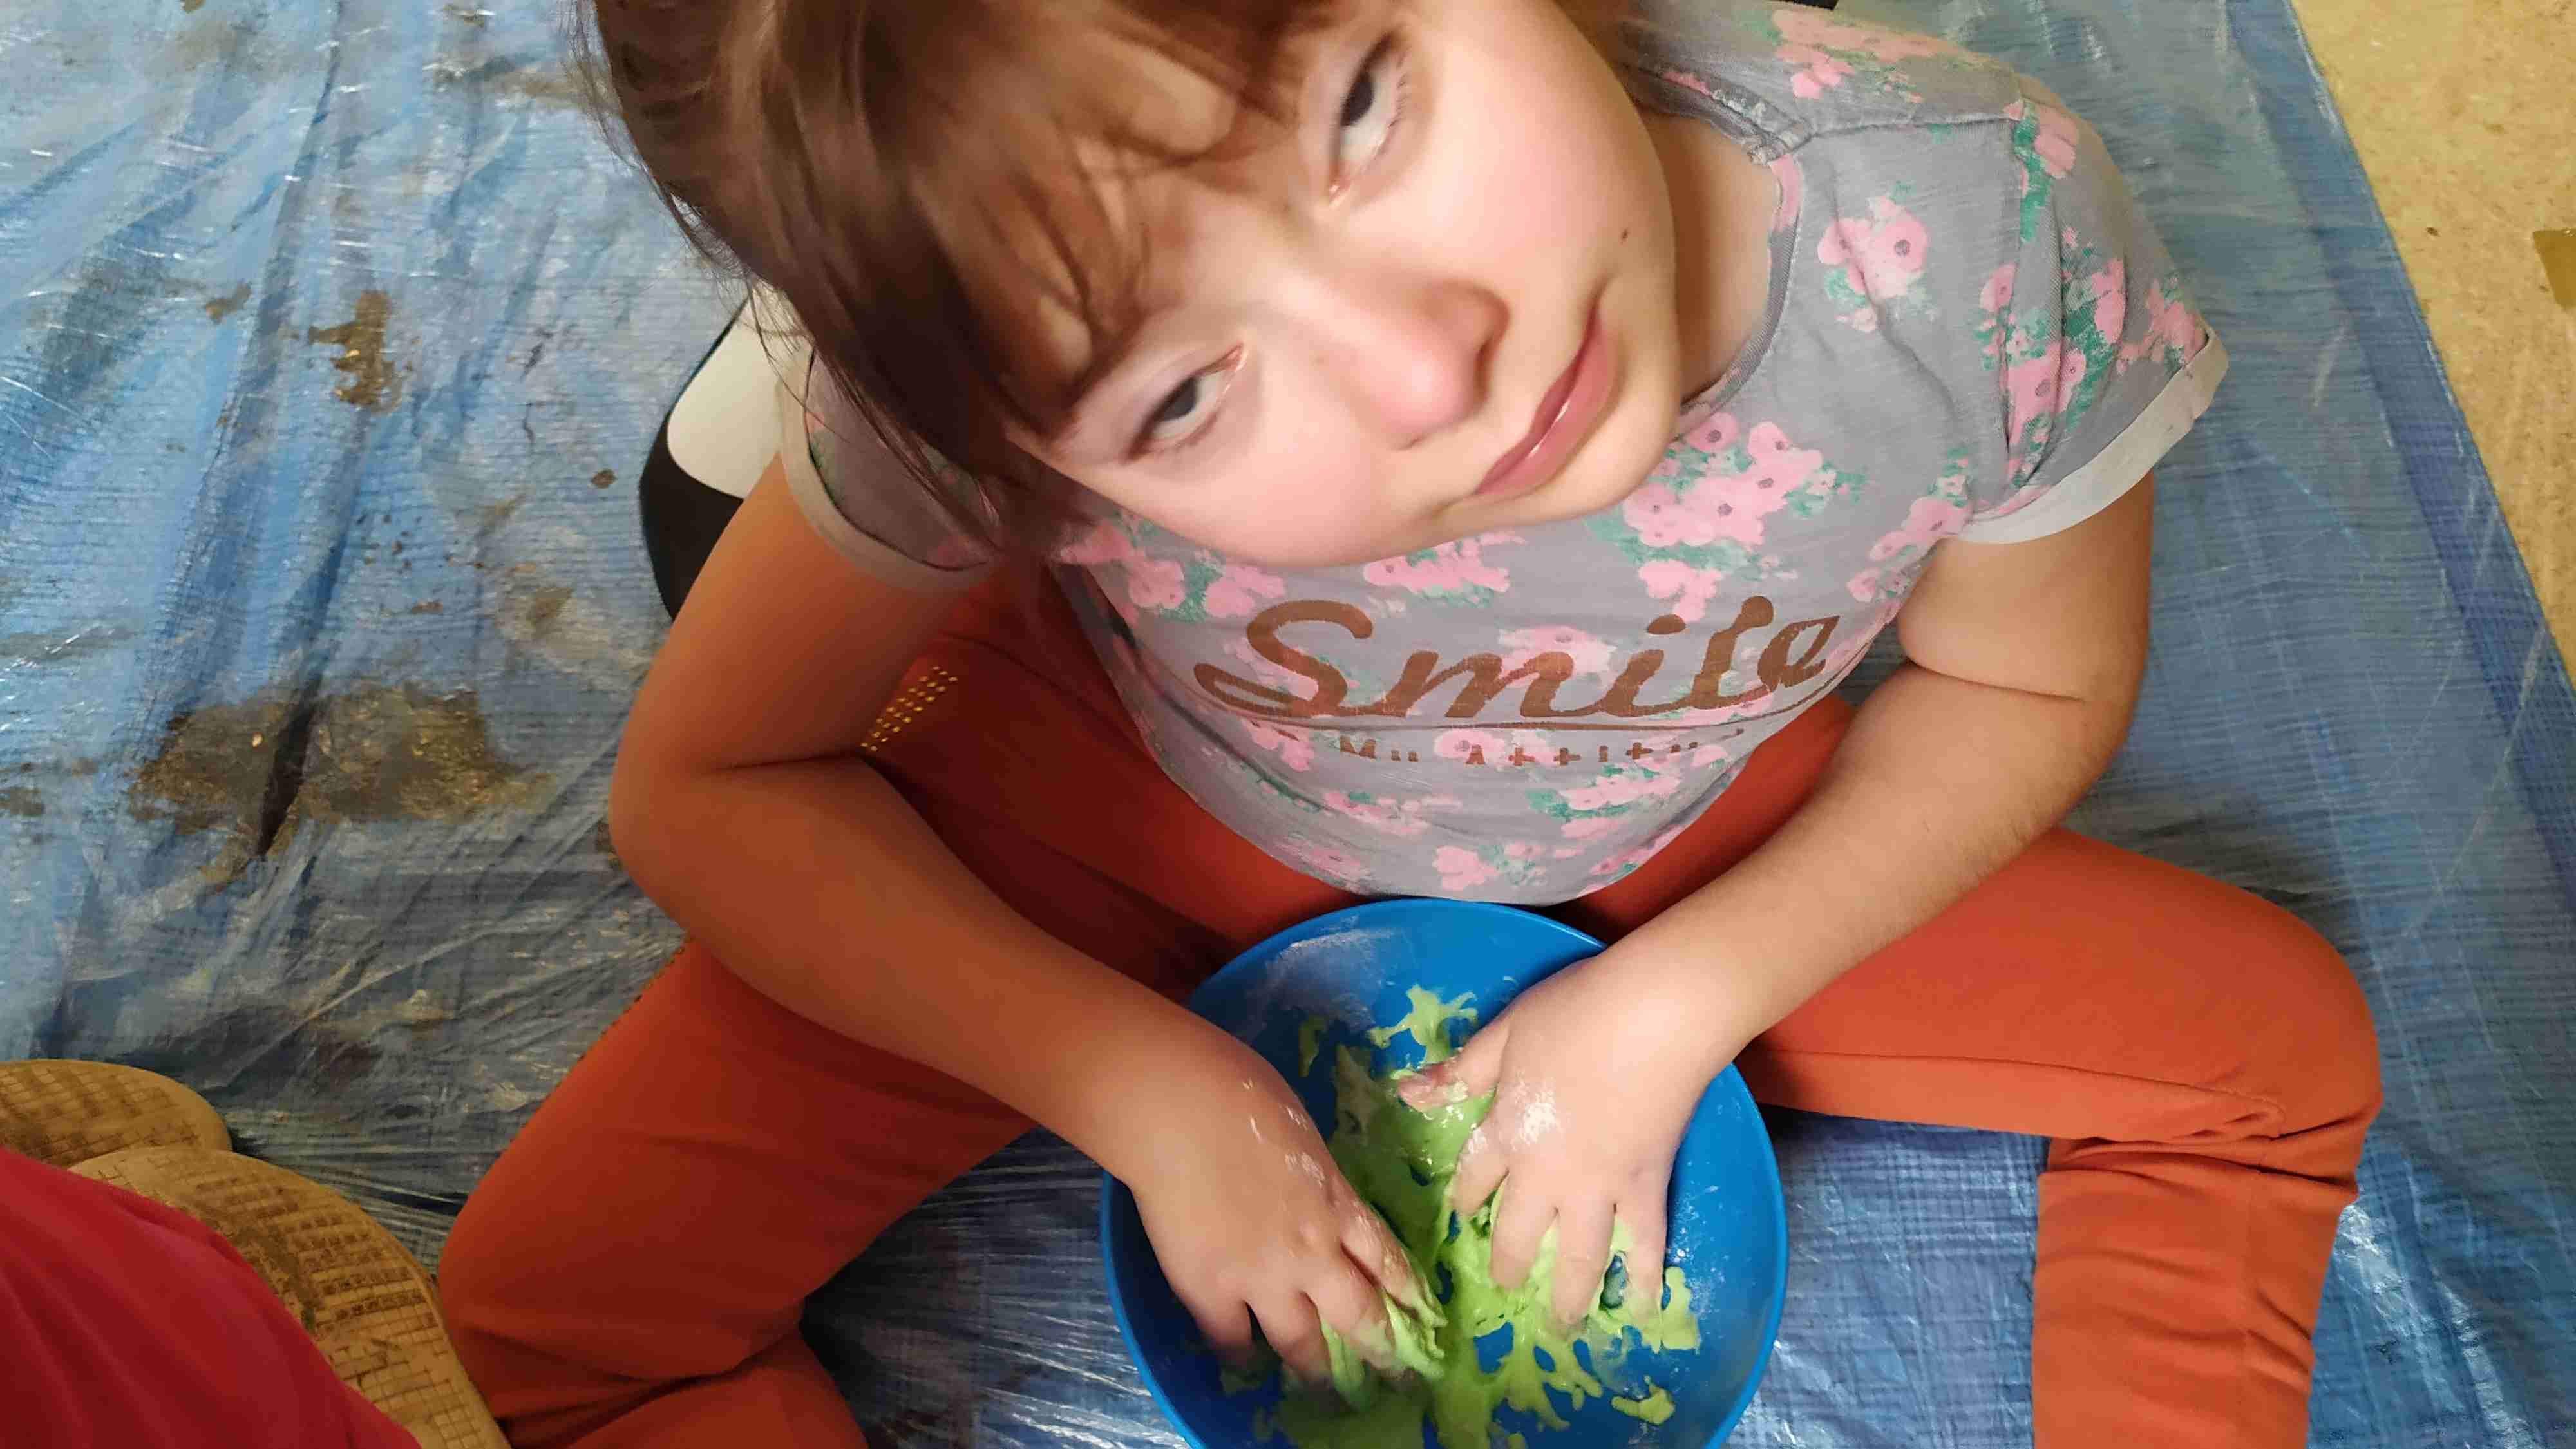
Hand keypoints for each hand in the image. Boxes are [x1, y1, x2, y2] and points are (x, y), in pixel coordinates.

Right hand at [1128, 1038, 1432, 1387]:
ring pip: (1302, 1342)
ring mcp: (1262, 1276)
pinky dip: (1240, 1356)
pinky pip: (1232, 1341)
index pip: (1387, 1260)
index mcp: (1338, 1204)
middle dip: (1382, 1350)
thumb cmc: (1240, 1093)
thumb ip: (1316, 1174)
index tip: (1422, 1318)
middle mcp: (1312, 1252)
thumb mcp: (1304, 1131)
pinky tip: (1244, 1364)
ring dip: (1317, 1369)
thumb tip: (1309, 1184)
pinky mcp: (1211, 1290)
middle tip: (1396, 1376)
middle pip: (1359, 1314)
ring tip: (1326, 1391)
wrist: (1181, 1110)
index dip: (1407, 1294)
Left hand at [1396, 950, 1737, 1327]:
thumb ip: (1462, 1071)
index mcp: (1506, 1132)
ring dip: (1568, 1296)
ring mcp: (1600, 1188)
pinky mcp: (1648, 1187)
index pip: (1474, 1178)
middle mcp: (1546, 1174)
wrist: (1655, 1016)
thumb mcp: (1506, 1031)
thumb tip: (1407, 1092)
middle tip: (1507, 1286)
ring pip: (1578, 1257)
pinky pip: (1645, 1245)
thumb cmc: (1577, 1011)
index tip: (1463, 1215)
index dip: (1467, 1198)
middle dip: (1510, 1265)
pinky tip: (1643, 1309)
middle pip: (1519, 1233)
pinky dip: (1644, 1280)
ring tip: (1562, 1325)